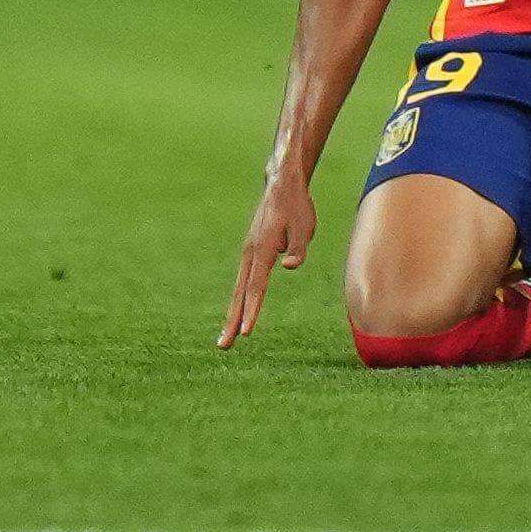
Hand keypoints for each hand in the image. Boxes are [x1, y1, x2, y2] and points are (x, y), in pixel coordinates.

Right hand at [219, 172, 315, 347]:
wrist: (282, 185)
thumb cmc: (297, 206)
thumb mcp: (306, 225)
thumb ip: (299, 247)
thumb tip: (290, 266)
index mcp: (263, 249)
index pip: (257, 286)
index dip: (252, 310)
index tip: (247, 332)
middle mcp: (250, 253)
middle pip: (241, 293)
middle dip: (233, 320)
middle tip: (224, 346)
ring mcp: (248, 253)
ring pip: (239, 288)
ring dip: (233, 313)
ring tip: (227, 337)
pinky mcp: (251, 252)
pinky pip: (243, 281)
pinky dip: (239, 299)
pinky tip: (238, 312)